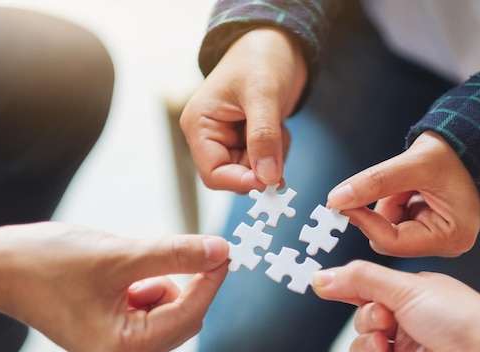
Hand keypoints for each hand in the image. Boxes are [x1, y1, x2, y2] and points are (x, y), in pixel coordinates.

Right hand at [0, 222, 228, 351]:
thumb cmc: (47, 264)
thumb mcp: (120, 255)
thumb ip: (175, 254)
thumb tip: (219, 250)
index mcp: (123, 349)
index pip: (189, 314)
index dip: (211, 280)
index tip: (226, 250)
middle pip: (184, 318)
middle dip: (190, 281)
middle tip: (196, 248)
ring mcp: (116, 345)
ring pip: (169, 310)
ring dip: (166, 280)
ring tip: (132, 261)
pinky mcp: (111, 329)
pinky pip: (149, 306)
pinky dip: (150, 283)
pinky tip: (125, 269)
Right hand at [180, 27, 307, 192]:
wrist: (276, 42)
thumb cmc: (260, 57)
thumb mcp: (263, 95)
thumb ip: (263, 137)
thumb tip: (267, 178)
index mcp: (200, 125)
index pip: (213, 174)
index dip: (242, 182)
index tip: (271, 179)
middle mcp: (210, 136)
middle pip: (236, 176)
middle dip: (263, 164)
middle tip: (279, 139)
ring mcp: (230, 139)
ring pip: (255, 171)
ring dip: (273, 155)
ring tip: (277, 123)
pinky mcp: (248, 139)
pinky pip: (266, 161)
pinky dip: (277, 150)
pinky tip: (278, 124)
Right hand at [312, 261, 479, 351]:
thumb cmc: (461, 318)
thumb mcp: (405, 287)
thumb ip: (359, 280)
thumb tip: (320, 277)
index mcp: (408, 299)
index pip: (365, 294)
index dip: (348, 293)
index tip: (327, 288)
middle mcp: (406, 328)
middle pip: (360, 325)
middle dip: (363, 323)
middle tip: (382, 321)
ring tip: (381, 348)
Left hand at [327, 131, 479, 256]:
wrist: (470, 143)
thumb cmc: (455, 153)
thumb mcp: (414, 164)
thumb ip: (375, 182)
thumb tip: (337, 199)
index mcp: (451, 236)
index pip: (393, 242)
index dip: (365, 221)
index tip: (341, 203)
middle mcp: (445, 244)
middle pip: (388, 238)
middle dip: (384, 207)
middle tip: (396, 182)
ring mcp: (435, 237)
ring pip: (387, 227)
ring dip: (390, 200)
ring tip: (411, 182)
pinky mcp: (425, 227)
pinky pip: (394, 219)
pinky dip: (394, 200)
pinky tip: (411, 187)